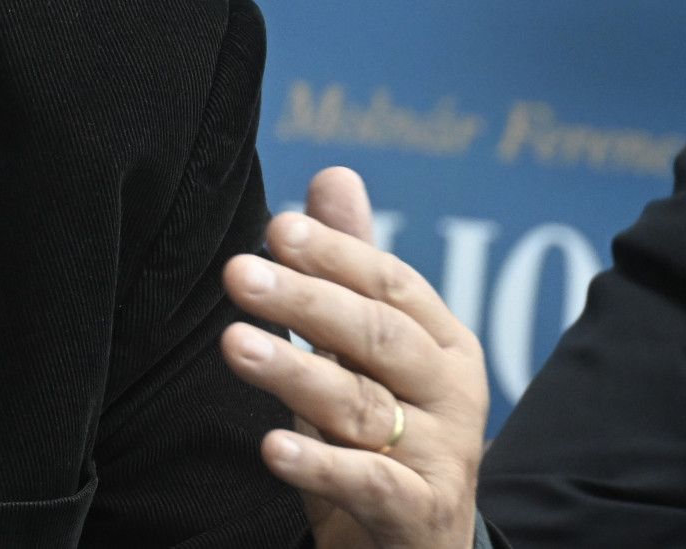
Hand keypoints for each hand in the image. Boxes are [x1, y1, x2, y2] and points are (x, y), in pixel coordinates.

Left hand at [219, 168, 486, 548]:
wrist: (417, 543)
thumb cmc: (384, 430)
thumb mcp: (364, 349)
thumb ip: (350, 266)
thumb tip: (334, 173)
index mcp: (441, 343)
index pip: (389, 284)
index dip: (334, 254)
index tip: (275, 229)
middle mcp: (452, 394)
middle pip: (376, 336)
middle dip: (305, 302)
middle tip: (238, 272)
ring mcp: (440, 457)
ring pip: (363, 407)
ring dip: (295, 372)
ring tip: (234, 345)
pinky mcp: (417, 515)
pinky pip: (368, 485)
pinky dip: (320, 465)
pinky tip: (270, 447)